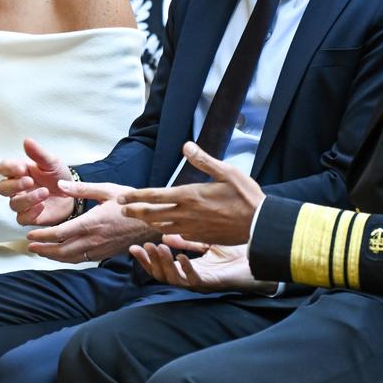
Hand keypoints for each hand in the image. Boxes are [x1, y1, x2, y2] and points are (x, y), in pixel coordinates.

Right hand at [0, 138, 74, 226]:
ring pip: (13, 204)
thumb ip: (38, 153)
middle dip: (15, 185)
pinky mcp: (29, 216)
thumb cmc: (59, 177)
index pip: (3, 168)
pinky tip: (42, 206)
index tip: (21, 168)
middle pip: (2, 188)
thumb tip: (27, 141)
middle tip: (30, 181)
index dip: (8, 168)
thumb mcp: (52, 162)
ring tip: (44, 192)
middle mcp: (17, 188)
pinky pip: (22, 218)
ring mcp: (22, 203)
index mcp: (19, 172)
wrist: (74, 195)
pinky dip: (31, 213)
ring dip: (28, 198)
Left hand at [26, 181, 158, 262]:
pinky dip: (68, 259)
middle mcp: (94, 240)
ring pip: (71, 258)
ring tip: (40, 252)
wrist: (155, 222)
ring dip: (53, 256)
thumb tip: (59, 185)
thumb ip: (81, 189)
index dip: (43, 236)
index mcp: (92, 223)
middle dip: (43, 249)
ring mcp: (100, 249)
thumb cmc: (131, 204)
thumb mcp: (107, 190)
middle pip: (62, 251)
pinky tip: (61, 254)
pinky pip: (82, 259)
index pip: (61, 234)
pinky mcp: (106, 254)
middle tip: (30, 246)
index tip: (30, 235)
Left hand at [118, 142, 264, 244]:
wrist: (261, 225)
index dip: (135, 196)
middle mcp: (187, 214)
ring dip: (147, 221)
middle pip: (152, 214)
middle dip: (134, 211)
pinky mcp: (200, 236)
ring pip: (162, 226)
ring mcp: (193, 228)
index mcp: (190, 195)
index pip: (154, 196)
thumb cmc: (246, 196)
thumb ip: (203, 160)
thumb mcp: (227, 172)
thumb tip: (186, 145)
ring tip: (137, 217)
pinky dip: (165, 230)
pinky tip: (162, 229)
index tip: (121, 197)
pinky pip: (177, 234)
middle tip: (120, 209)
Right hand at [130, 234, 275, 293]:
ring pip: (175, 279)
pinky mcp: (214, 282)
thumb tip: (164, 234)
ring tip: (159, 249)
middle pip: (162, 276)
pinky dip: (187, 268)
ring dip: (164, 264)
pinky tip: (183, 256)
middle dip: (150, 262)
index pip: (160, 267)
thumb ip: (186, 240)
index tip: (133, 247)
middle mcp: (191, 278)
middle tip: (143, 247)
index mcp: (187, 268)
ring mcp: (202, 281)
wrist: (259, 258)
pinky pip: (195, 279)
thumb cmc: (235, 251)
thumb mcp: (204, 241)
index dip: (145, 259)